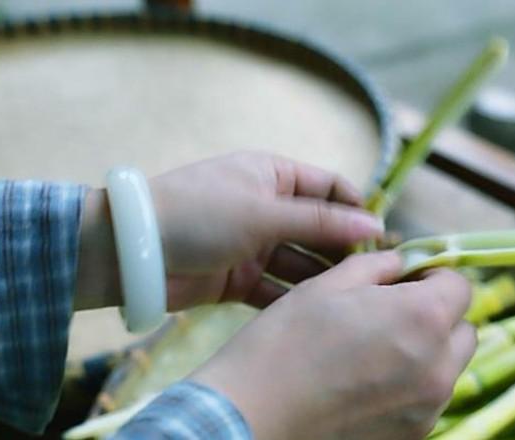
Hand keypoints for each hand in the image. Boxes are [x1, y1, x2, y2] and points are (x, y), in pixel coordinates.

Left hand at [75, 152, 383, 309]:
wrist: (132, 251)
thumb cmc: (199, 214)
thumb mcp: (263, 212)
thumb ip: (320, 222)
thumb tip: (376, 224)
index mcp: (273, 175)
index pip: (329, 187)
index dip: (356, 209)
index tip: (382, 237)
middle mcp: (266, 207)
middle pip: (318, 228)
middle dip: (343, 249)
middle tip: (373, 276)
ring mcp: (252, 244)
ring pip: (299, 261)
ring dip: (321, 277)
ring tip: (351, 299)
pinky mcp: (237, 278)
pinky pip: (275, 287)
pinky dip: (293, 299)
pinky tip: (317, 314)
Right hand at [190, 252, 475, 439]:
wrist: (254, 412)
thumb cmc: (286, 341)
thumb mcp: (329, 286)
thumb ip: (377, 267)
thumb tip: (401, 263)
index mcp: (422, 318)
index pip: (460, 287)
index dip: (435, 276)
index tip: (409, 279)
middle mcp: (437, 367)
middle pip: (464, 331)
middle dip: (438, 315)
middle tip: (395, 312)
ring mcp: (427, 408)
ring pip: (448, 368)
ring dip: (427, 351)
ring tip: (377, 350)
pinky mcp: (412, 436)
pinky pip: (426, 400)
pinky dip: (410, 385)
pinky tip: (367, 381)